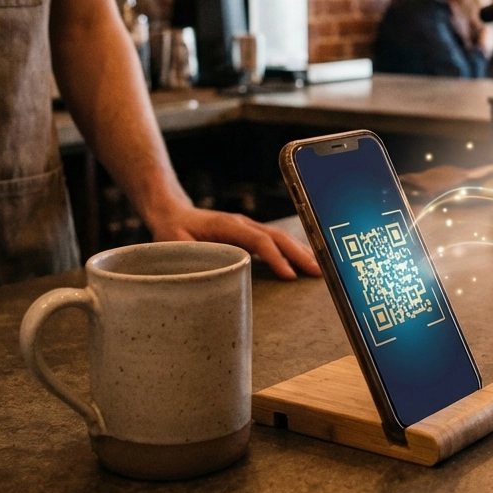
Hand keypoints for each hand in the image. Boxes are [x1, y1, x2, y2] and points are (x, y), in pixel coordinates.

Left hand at [147, 201, 320, 280]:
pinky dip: (293, 251)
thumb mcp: (173, 245)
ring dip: (301, 252)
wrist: (172, 212)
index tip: (289, 275)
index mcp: (227, 225)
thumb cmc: (172, 231)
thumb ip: (188, 260)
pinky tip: (305, 262)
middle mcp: (243, 223)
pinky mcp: (250, 234)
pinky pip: (276, 241)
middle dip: (300, 254)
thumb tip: (201, 280)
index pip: (258, 240)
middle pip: (277, 236)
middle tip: (318, 272)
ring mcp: (248, 227)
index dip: (275, 257)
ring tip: (320, 269)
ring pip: (281, 237)